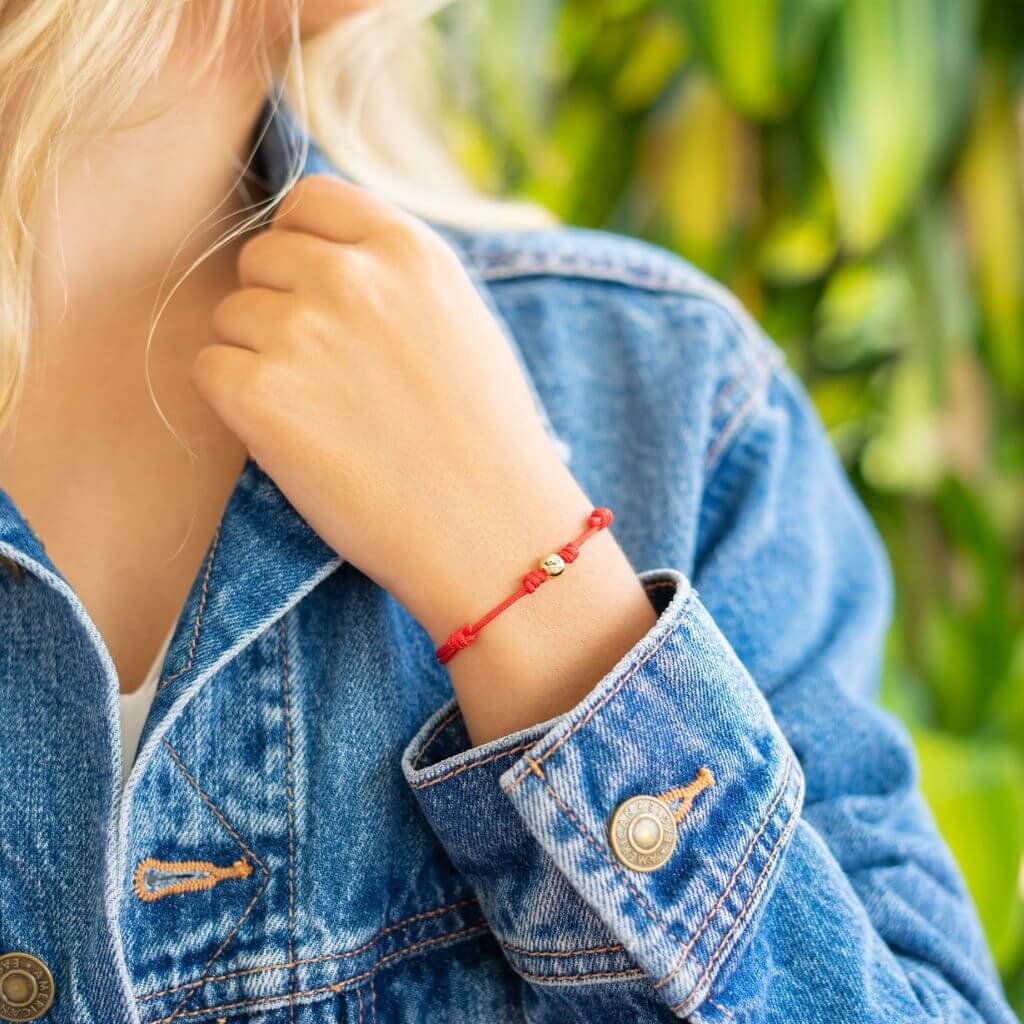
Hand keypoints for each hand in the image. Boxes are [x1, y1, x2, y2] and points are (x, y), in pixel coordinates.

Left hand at [196, 174, 571, 606]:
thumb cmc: (487, 438)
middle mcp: (351, 277)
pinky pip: (208, 371)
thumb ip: (395, 274)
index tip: (313, 290)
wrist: (493, 531)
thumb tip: (322, 252)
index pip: (310, 199)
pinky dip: (236, 404)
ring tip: (319, 413)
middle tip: (321, 371)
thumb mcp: (463, 321)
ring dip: (257, 358)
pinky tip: (292, 439)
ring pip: (229, 317)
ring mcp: (301, 333)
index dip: (302, 244)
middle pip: (260, 258)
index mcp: (408, 249)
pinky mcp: (259, 396)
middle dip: (277, 305)